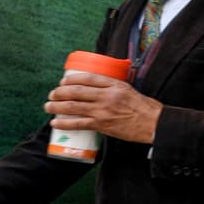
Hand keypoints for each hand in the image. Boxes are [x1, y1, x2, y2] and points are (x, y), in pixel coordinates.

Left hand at [45, 71, 163, 144]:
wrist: (154, 124)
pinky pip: (78, 123)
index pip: (88, 78)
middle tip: (52, 94)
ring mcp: (103, 111)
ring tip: (48, 106)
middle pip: (76, 91)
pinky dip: (64, 123)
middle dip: (59, 92)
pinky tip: (55, 123)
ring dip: (56, 106)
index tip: (63, 82)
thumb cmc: (145, 108)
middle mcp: (107, 96)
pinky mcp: (102, 125)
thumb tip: (98, 89)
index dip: (71, 79)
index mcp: (114, 85)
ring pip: (73, 106)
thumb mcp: (129, 90)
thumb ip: (114, 88)